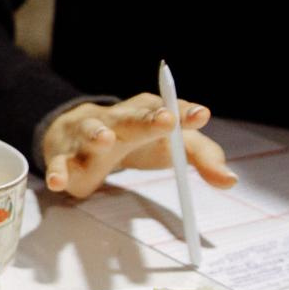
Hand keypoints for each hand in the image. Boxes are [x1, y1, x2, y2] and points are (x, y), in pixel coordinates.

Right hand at [40, 93, 234, 199]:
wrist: (80, 134)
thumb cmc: (138, 140)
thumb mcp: (173, 147)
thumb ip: (203, 159)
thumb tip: (230, 180)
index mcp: (148, 111)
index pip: (168, 107)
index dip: (184, 112)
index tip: (201, 116)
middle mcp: (118, 119)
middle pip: (132, 117)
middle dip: (148, 119)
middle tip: (167, 121)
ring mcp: (89, 137)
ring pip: (92, 132)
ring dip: (98, 134)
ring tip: (106, 141)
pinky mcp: (66, 158)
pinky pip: (61, 164)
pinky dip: (58, 171)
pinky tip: (58, 182)